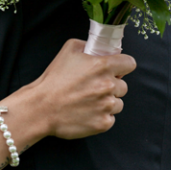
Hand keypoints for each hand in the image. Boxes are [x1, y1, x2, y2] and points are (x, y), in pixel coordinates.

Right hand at [14, 39, 135, 139]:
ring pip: (118, 103)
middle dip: (111, 86)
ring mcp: (107, 106)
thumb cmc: (52, 81)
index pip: (130, 63)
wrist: (40, 108)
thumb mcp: (67, 51)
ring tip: (88, 102)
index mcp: (102, 66)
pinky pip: (111, 119)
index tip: (116, 70)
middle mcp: (108, 86)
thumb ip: (86, 45)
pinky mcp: (103, 123)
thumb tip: (97, 47)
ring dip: (107, 102)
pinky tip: (86, 113)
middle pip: (123, 86)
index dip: (122, 66)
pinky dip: (101, 117)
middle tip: (93, 88)